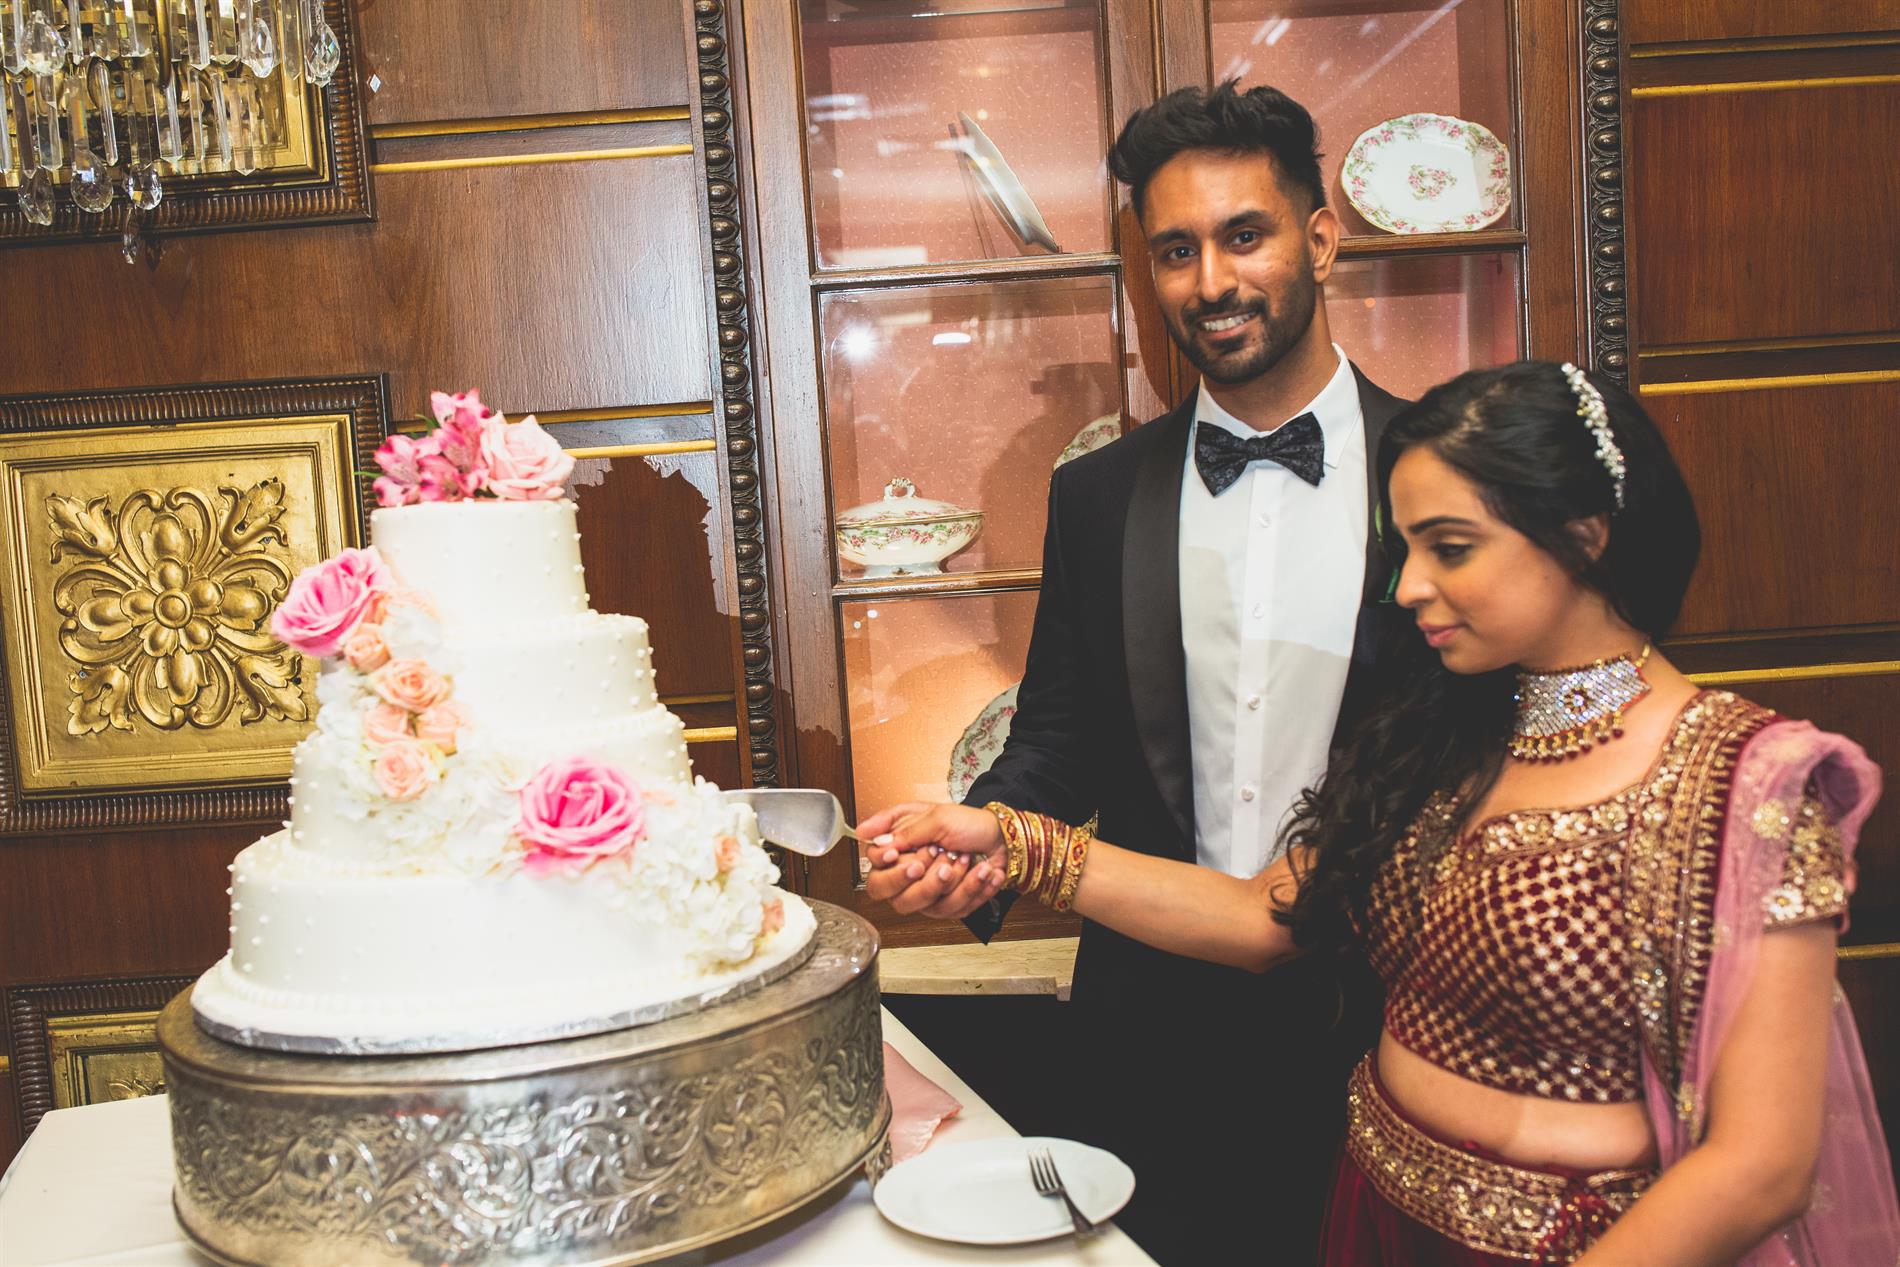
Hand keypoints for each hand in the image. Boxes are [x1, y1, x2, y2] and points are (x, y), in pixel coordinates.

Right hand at [858, 802, 1006, 918]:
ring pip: (932, 906)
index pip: (877, 880)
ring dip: (957, 880)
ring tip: (967, 858)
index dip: (892, 873)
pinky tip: (983, 870)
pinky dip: (974, 886)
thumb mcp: (934, 817)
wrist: (999, 836)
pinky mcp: (951, 905)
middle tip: (943, 863)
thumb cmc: (966, 823)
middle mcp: (910, 880)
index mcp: (898, 857)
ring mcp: (930, 895)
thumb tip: (865, 833)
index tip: (902, 857)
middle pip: (900, 901)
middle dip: (927, 883)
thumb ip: (900, 830)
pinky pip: (957, 908)